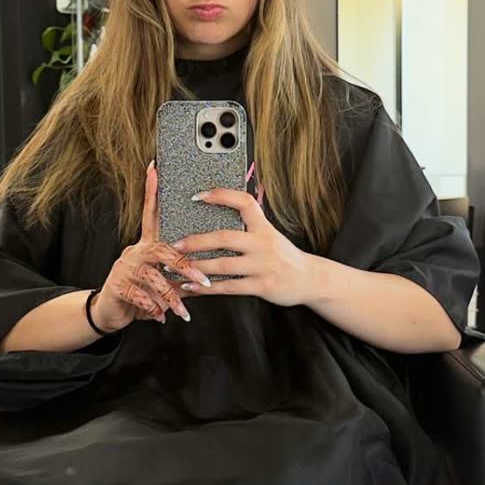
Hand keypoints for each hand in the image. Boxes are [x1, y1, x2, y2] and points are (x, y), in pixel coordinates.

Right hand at [94, 164, 211, 331]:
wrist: (112, 312)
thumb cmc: (142, 292)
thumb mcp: (162, 280)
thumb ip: (179, 272)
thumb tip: (208, 270)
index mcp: (146, 245)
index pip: (150, 213)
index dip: (152, 191)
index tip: (155, 168)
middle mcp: (134, 252)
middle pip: (160, 249)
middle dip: (184, 265)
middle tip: (203, 280)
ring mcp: (124, 268)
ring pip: (152, 275)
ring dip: (171, 295)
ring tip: (183, 310)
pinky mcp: (117, 286)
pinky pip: (139, 295)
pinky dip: (154, 307)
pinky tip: (162, 316)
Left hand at [175, 189, 313, 306]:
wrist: (310, 279)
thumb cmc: (283, 255)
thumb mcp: (271, 234)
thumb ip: (250, 224)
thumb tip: (224, 207)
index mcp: (264, 227)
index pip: (244, 202)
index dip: (221, 196)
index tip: (198, 196)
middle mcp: (263, 243)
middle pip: (224, 238)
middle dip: (196, 241)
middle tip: (174, 244)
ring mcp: (263, 266)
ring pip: (223, 265)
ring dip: (196, 266)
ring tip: (174, 267)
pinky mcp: (262, 286)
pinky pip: (229, 287)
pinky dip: (207, 288)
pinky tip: (191, 287)